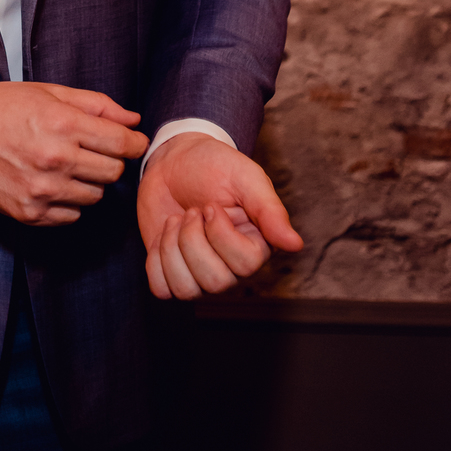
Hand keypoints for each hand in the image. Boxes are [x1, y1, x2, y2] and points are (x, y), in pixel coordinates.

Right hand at [0, 81, 149, 225]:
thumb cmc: (3, 108)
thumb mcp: (50, 93)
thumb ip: (96, 105)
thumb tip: (133, 121)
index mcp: (63, 124)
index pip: (122, 144)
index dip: (135, 143)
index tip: (133, 143)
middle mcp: (56, 159)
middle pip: (113, 173)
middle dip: (110, 161)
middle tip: (92, 151)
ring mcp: (42, 190)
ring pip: (95, 196)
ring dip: (89, 182)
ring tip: (67, 166)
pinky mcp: (30, 212)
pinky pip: (72, 215)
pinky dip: (69, 202)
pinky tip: (52, 182)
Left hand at [137, 132, 302, 299]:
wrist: (175, 160)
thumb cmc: (214, 166)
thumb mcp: (245, 177)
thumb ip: (269, 210)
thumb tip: (295, 244)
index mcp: (255, 246)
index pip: (245, 265)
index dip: (220, 234)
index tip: (211, 205)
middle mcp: (230, 267)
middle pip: (215, 282)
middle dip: (193, 239)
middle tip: (192, 211)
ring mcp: (200, 273)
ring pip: (186, 290)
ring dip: (172, 247)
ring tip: (177, 220)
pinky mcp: (172, 272)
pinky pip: (161, 289)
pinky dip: (156, 260)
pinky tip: (164, 235)